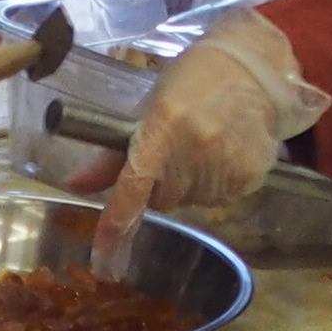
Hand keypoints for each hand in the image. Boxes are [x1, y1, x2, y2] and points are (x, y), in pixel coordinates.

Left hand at [92, 14, 322, 273]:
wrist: (256, 67)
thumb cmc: (194, 80)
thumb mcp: (151, 106)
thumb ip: (114, 154)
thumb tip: (75, 186)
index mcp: (163, 126)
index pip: (133, 188)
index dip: (116, 227)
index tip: (105, 263)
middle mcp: (195, 150)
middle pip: (164, 199)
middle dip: (161, 184)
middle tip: (173, 150)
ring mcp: (226, 165)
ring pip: (192, 202)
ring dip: (190, 183)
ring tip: (204, 143)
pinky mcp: (251, 176)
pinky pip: (221, 198)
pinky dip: (217, 183)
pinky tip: (225, 150)